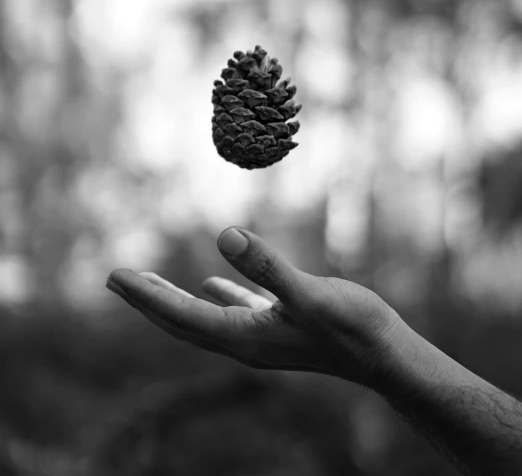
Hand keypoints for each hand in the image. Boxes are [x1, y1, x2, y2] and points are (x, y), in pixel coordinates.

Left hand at [107, 227, 403, 388]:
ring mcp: (261, 337)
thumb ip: (266, 267)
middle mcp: (245, 343)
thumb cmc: (352, 327)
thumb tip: (224, 234)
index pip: (181, 316)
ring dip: (172, 301)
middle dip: (147, 301)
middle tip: (114, 279)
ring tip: (147, 286)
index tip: (115, 276)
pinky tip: (208, 285)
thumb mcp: (309, 294)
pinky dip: (213, 298)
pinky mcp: (278, 327)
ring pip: (203, 318)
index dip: (146, 296)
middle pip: (182, 322)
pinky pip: (233, 312)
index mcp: (245, 337)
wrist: (384, 356)